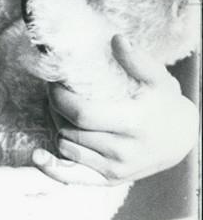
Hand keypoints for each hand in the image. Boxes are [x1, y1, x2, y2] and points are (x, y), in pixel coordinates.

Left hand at [33, 35, 198, 185]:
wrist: (181, 140)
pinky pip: (73, 177)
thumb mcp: (159, 79)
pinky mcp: (109, 180)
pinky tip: (38, 156)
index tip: (54, 82)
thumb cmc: (165, 104)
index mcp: (134, 123)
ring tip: (59, 109)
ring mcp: (116, 169)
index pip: (83, 114)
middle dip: (54, 107)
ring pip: (67, 147)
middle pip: (70, 130)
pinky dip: (53, 168)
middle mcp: (123, 151)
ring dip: (56, 126)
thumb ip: (137, 60)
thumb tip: (116, 39)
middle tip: (53, 90)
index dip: (60, 97)